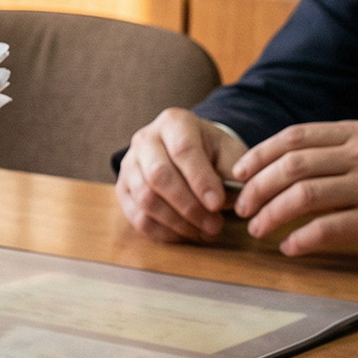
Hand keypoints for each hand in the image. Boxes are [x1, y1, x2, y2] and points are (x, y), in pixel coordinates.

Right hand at [116, 108, 244, 242]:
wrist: (188, 152)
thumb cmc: (212, 153)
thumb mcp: (229, 153)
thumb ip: (233, 173)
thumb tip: (234, 200)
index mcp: (174, 123)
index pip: (183, 150)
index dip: (200, 179)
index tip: (218, 204)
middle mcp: (145, 140)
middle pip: (158, 175)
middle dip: (189, 206)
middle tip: (215, 226)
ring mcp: (129, 164)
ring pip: (145, 198)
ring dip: (178, 222)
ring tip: (205, 232)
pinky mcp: (122, 189)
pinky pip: (137, 216)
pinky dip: (163, 232)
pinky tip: (186, 234)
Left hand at [231, 121, 357, 255]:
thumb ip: (329, 155)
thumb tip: (264, 171)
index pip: (295, 137)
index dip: (259, 155)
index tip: (238, 173)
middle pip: (292, 166)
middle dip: (258, 188)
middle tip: (243, 208)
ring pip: (304, 196)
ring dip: (271, 214)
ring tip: (258, 229)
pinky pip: (328, 228)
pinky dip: (301, 239)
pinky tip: (289, 247)